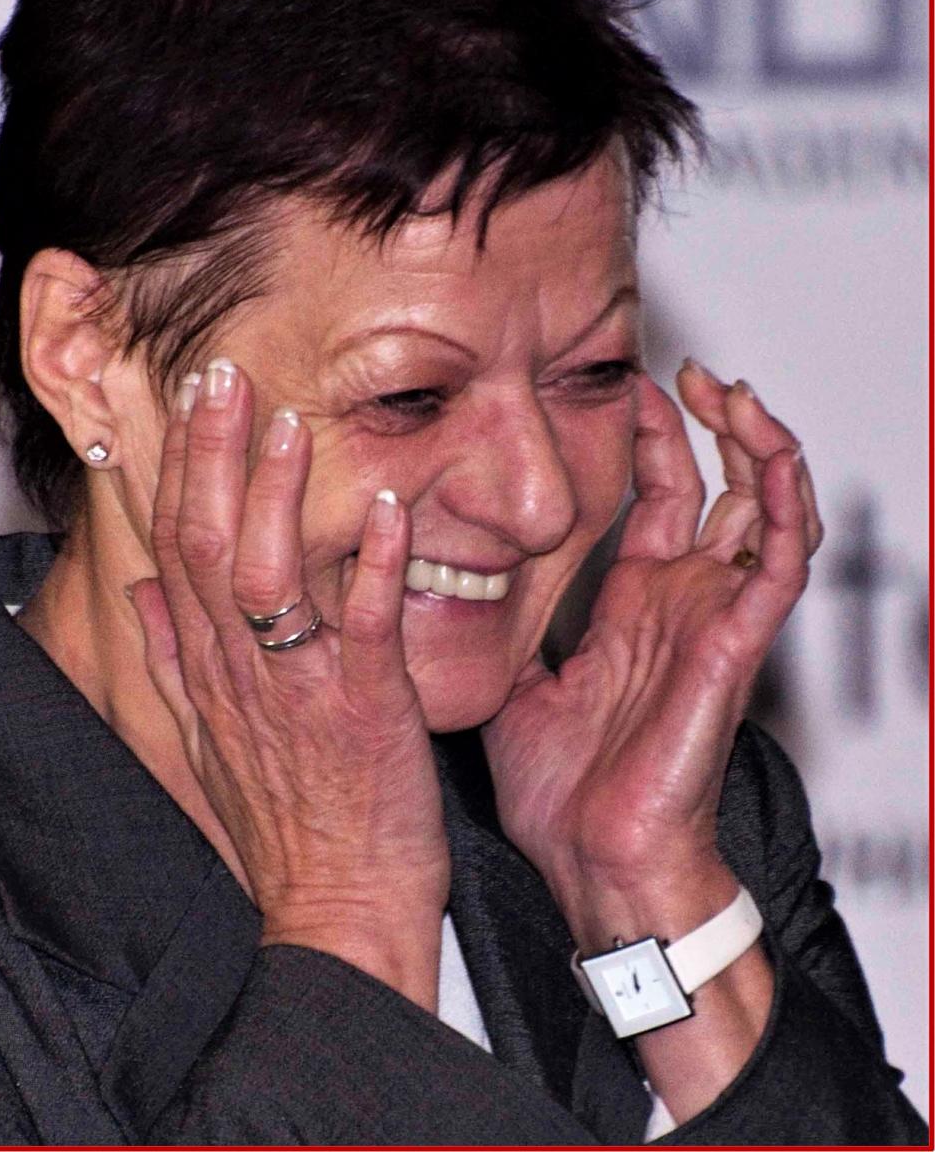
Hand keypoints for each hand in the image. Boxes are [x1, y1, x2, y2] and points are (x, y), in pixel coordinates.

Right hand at [129, 360, 448, 1006]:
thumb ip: (174, 659)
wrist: (336, 912)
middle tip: (219, 375)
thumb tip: (142, 594)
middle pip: (206, 546)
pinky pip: (365, 631)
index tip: (187, 403)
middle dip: (210, 456)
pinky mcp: (366, 714)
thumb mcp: (207, 741)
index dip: (178, 470)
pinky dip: (374, 568)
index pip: (174, 550)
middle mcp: (242, 672)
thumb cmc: (284, 825)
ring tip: (286, 422)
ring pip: (267, 579)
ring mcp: (300, 691)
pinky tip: (389, 509)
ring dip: (276, 497)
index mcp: (209, 670)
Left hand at [482, 363, 821, 943]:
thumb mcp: (518, 683)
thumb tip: (448, 589)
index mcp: (629, 607)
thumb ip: (506, 632)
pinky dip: (783, 506)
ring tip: (730, 392)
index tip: (628, 388)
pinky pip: (780, 563)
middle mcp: (677, 603)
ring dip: (757, 446)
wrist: (592, 859)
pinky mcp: (735, 644)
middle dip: (707, 425)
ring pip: (764, 511)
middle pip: (713, 489)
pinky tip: (768, 456)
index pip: (654, 500)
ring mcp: (711, 618)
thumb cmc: (560, 791)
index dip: (650, 442)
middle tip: (686, 372)